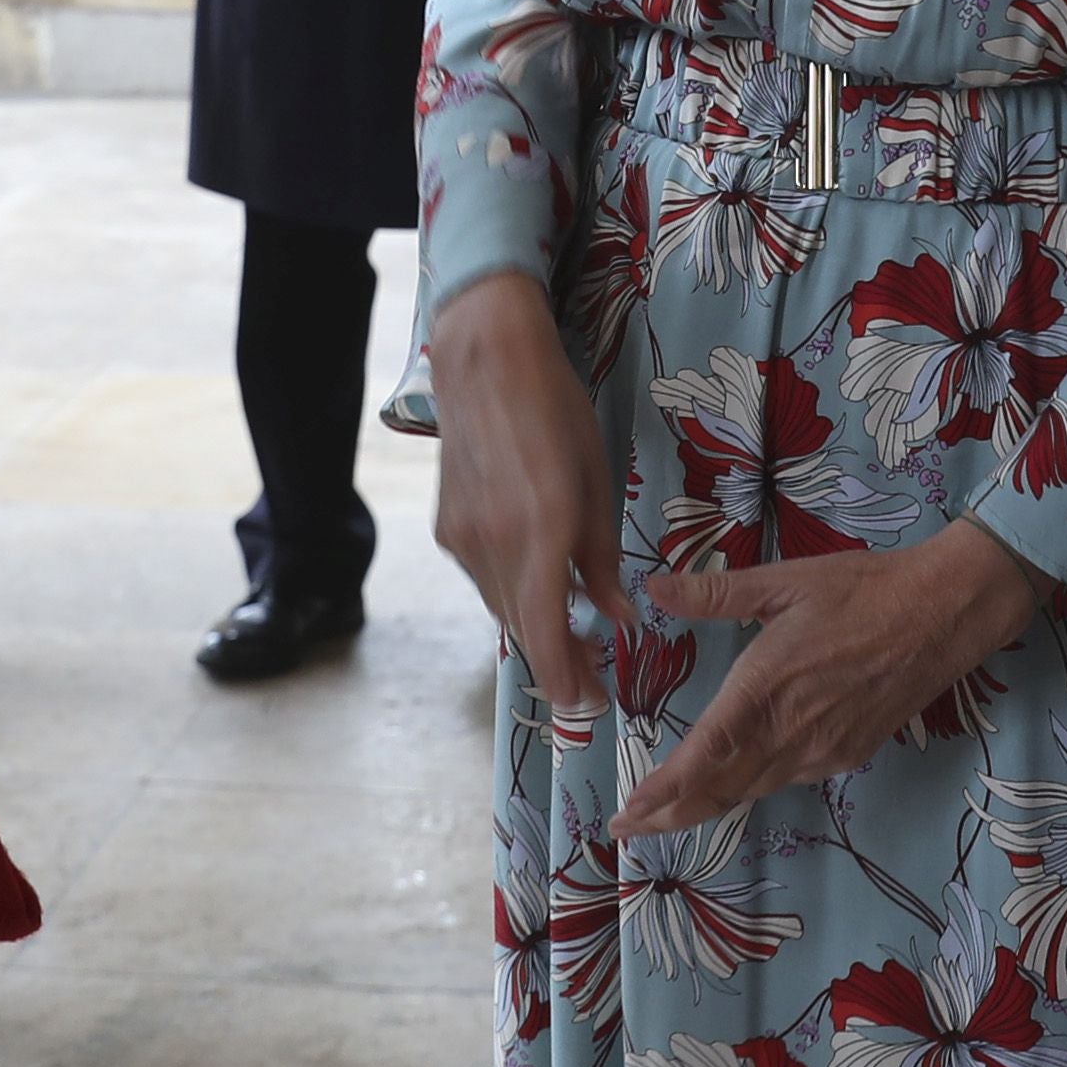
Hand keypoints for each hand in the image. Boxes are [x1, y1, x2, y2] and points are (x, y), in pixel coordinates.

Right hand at [428, 270, 630, 718]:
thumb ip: (603, 559)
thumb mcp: (596, 482)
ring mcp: (463, 541)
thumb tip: (619, 619)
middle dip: (561, 662)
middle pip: (524, 630)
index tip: (593, 704)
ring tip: (576, 630)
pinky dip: (514, 592)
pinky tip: (539, 581)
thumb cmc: (556, 411)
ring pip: (502, 607)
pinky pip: (484, 579)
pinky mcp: (447, 529)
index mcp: (542, 533)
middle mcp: (495, 546)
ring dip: (538, 628)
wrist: (484, 363)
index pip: (548, 634)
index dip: (568, 680)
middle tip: (597, 674)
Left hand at [612, 524, 1051, 837]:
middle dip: (670, 815)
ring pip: (753, 790)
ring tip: (669, 816)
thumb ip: (714, 593)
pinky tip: (736, 783)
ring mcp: (822, 750)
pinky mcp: (848, 753)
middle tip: (628, 831)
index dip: (662, 791)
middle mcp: (790, 732)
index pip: (702, 756)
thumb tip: (653, 591)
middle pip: (721, 789)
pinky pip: (787, 779)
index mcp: (765, 688)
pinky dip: (752, 788)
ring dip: (708, 806)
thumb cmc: (864, 589)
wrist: (945, 614)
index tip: (627, 812)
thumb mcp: (784, 581)